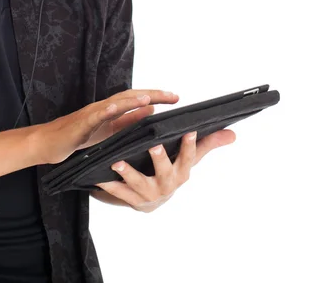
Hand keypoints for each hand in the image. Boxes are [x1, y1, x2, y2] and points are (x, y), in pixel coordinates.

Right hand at [77, 89, 178, 148]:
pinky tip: (112, 109)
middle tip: (172, 96)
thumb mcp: (111, 129)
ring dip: (130, 100)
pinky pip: (93, 117)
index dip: (156, 97)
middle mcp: (104, 108)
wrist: (51, 141)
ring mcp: (92, 114)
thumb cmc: (81, 135)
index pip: (138, 99)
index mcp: (113, 110)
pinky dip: (103, 112)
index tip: (176, 97)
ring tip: (147, 98)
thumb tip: (152, 110)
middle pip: (130, 96)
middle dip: (151, 95)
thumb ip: (130, 120)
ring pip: (113, 104)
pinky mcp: (80, 124)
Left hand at [95, 129, 236, 211]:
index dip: (190, 146)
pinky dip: (109, 186)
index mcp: (182, 173)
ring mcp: (149, 195)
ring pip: (139, 185)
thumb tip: (233, 133)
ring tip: (117, 161)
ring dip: (129, 173)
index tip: (189, 130)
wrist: (151, 201)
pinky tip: (99, 177)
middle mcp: (167, 186)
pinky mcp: (131, 201)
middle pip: (166, 173)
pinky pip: (119, 194)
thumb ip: (207, 144)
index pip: (189, 158)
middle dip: (160, 159)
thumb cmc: (171, 171)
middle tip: (154, 144)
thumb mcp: (188, 158)